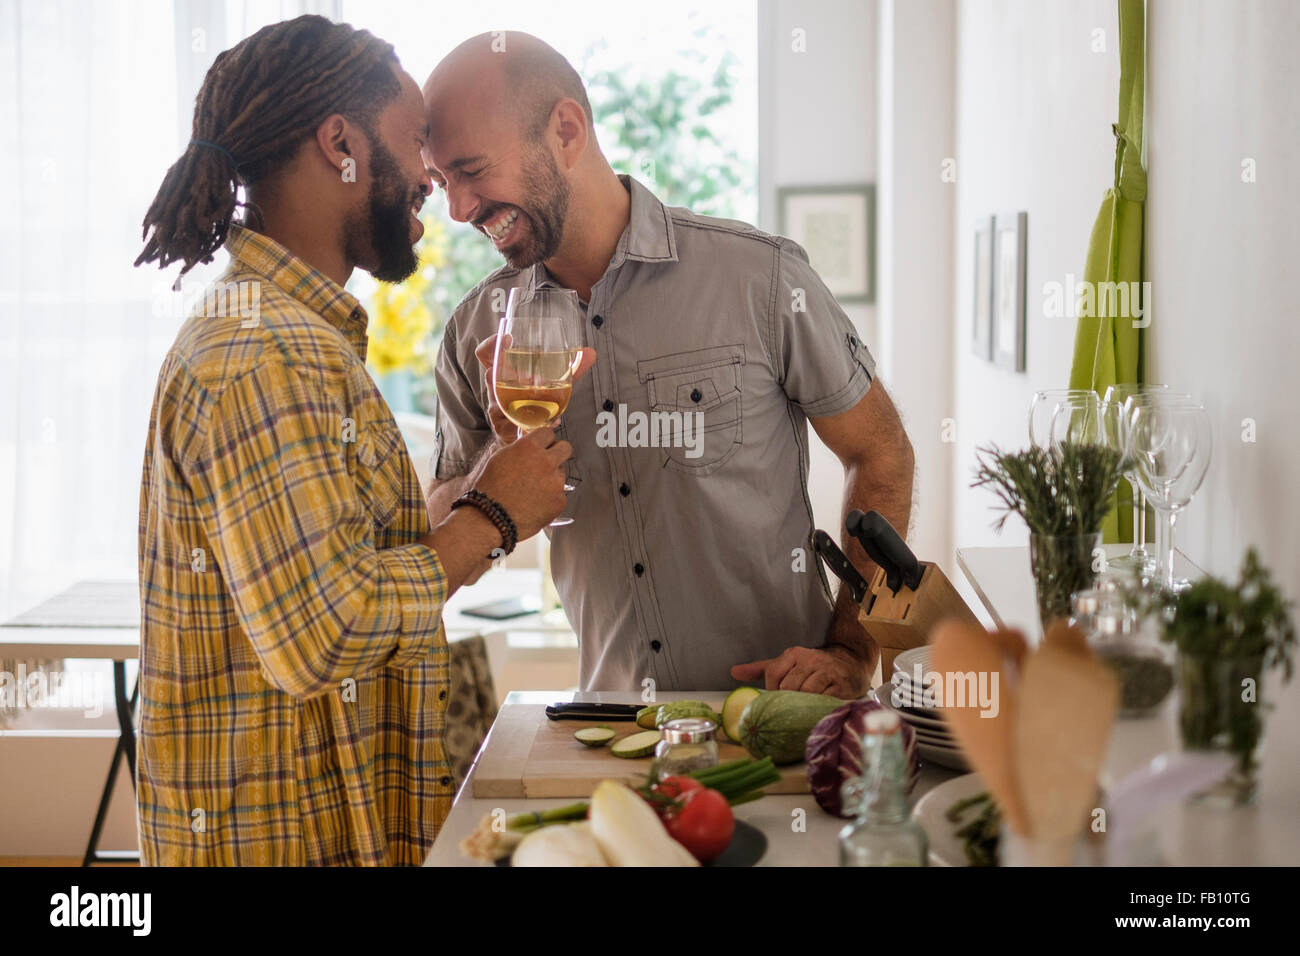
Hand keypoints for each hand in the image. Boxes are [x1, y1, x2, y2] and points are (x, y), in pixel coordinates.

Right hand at [474, 425, 572, 539]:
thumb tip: (532, 444)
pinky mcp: (560, 500)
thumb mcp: (500, 458)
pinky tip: (535, 503)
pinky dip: (550, 498)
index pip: (549, 432)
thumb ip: (521, 448)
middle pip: (566, 447)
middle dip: (558, 452)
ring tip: (532, 489)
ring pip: (561, 473)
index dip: (544, 440)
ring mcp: (555, 482)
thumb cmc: (491, 489)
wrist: (491, 518)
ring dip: (551, 477)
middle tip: (548, 461)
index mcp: (530, 447)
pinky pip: (559, 494)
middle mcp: (546, 462)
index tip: (541, 446)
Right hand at [475, 336, 596, 444]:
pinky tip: (552, 422)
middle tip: (530, 376)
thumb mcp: (552, 382)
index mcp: (503, 373)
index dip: (491, 344)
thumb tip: (591, 353)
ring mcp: (497, 410)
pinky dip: (534, 425)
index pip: (486, 354)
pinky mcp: (504, 429)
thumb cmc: (531, 402)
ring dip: (518, 401)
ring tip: (543, 401)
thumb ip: (571, 369)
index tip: (507, 338)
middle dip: (506, 374)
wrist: (519, 433)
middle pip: (489, 376)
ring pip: (497, 404)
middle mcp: (495, 390)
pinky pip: (515, 426)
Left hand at [730, 645, 870, 698]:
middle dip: (787, 700)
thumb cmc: (812, 668)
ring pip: (806, 692)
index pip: (772, 675)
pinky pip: (824, 699)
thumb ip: (761, 669)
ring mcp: (826, 671)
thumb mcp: (787, 664)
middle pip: (788, 686)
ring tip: (805, 706)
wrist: (850, 663)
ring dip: (803, 703)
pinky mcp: (840, 684)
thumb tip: (733, 672)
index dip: (772, 691)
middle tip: (792, 705)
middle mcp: (809, 659)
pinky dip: (818, 705)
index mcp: (793, 654)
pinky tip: (818, 706)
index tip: (777, 698)